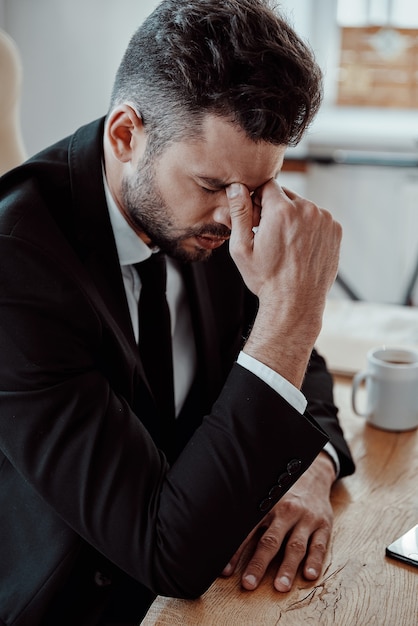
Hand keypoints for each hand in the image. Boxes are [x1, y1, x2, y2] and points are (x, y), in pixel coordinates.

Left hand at [221, 452, 335, 591]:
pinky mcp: (323, 525)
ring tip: (280, 586)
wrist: (313, 474)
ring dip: (287, 567)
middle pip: (270, 541)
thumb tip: (223, 542)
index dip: (236, 552)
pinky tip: (309, 575)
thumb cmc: (283, 493)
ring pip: (295, 546)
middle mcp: (286, 512)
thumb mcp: (265, 499)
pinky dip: (314, 561)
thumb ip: (250, 520)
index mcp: (266, 506)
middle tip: (249, 583)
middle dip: (259, 563)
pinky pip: (319, 545)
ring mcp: (305, 519)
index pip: (248, 531)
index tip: (226, 572)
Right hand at [226, 181, 341, 386]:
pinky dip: (309, 228)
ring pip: (303, 207)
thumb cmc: (266, 279)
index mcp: (282, 210)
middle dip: (276, 210)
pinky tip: (300, 249)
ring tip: (286, 246)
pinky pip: (317, 219)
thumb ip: (239, 213)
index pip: (267, 185)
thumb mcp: (242, 248)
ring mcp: (324, 219)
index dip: (258, 201)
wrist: (296, 303)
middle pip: (285, 195)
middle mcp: (307, 209)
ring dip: (293, 218)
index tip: (256, 221)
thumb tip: (235, 187)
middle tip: (270, 237)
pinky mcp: (335, 230)